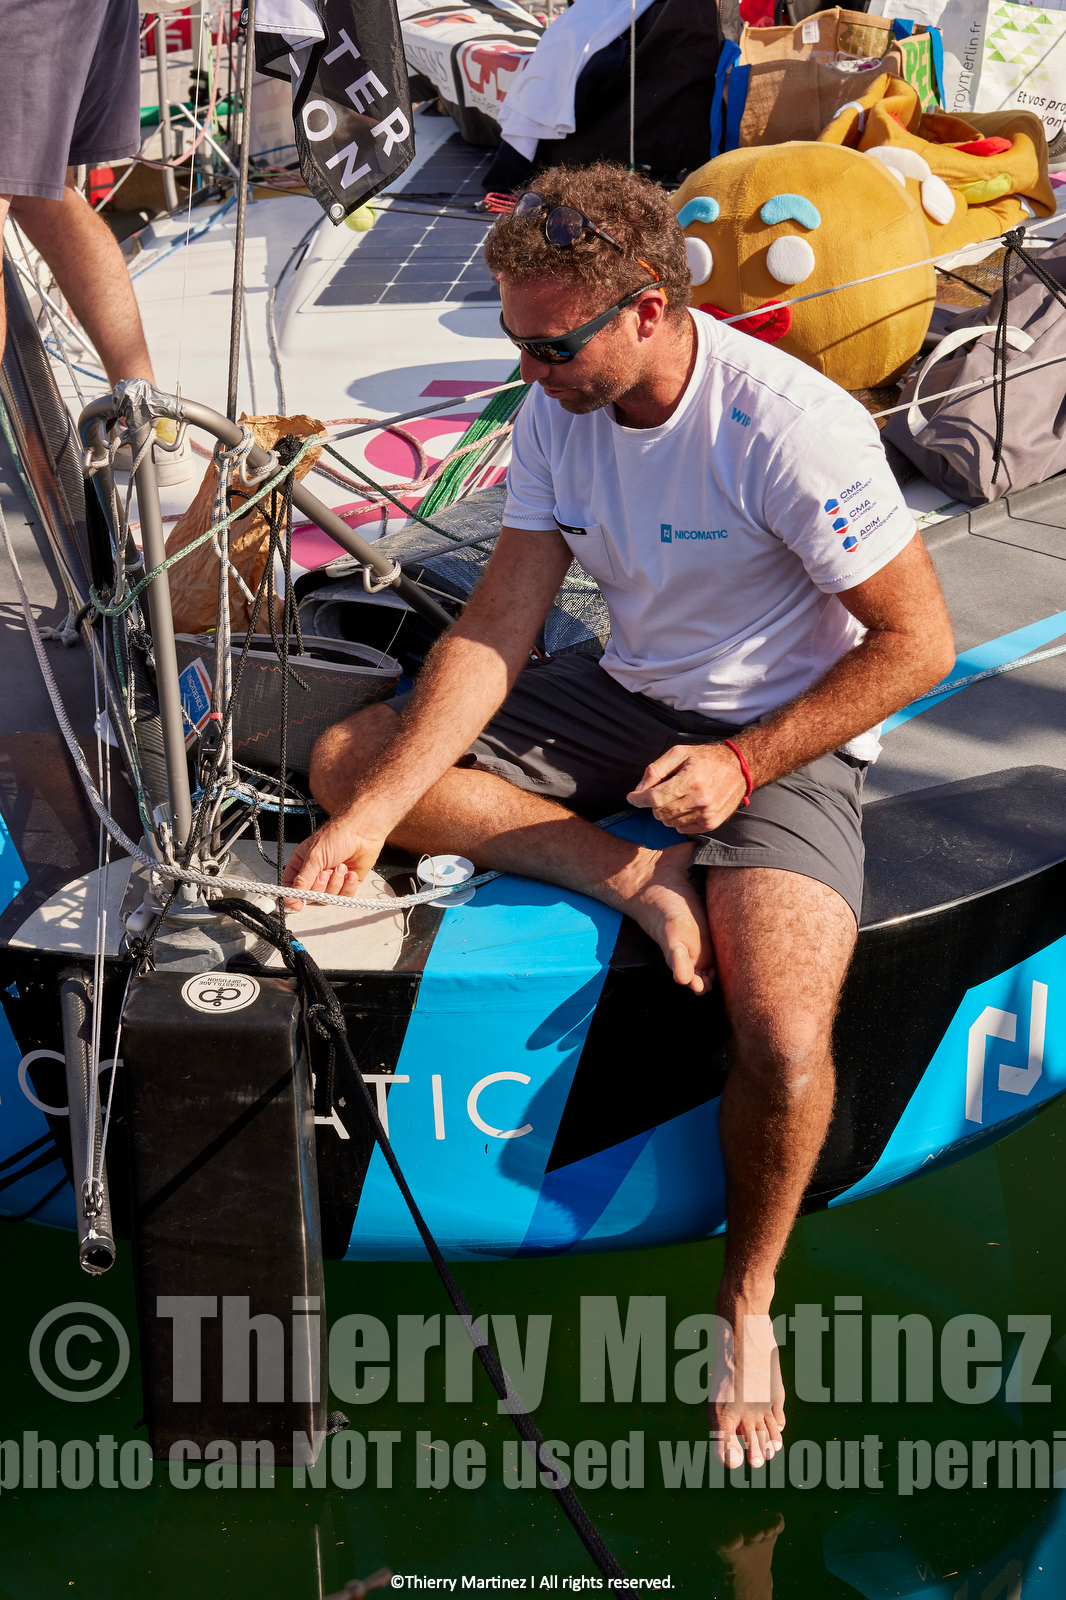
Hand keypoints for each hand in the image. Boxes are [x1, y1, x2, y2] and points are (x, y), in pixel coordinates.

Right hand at [281, 812, 387, 907]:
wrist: (363, 832)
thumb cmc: (338, 836)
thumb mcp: (315, 857)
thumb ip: (302, 880)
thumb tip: (290, 898)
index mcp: (301, 864)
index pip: (291, 887)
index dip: (294, 897)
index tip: (298, 904)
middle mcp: (315, 874)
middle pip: (310, 896)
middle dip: (320, 887)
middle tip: (325, 873)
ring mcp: (331, 880)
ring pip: (327, 898)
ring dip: (335, 883)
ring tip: (341, 867)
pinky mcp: (346, 884)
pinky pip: (343, 896)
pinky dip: (347, 886)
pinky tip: (350, 873)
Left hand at [627, 743, 747, 832]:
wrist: (740, 769)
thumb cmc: (705, 759)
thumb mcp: (679, 753)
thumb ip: (655, 770)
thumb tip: (638, 791)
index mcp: (690, 780)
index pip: (655, 798)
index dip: (638, 799)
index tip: (632, 797)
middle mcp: (699, 800)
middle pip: (660, 813)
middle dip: (653, 804)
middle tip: (660, 792)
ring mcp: (707, 814)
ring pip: (669, 823)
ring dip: (666, 813)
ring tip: (676, 798)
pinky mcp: (712, 823)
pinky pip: (682, 829)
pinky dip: (678, 820)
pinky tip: (685, 806)